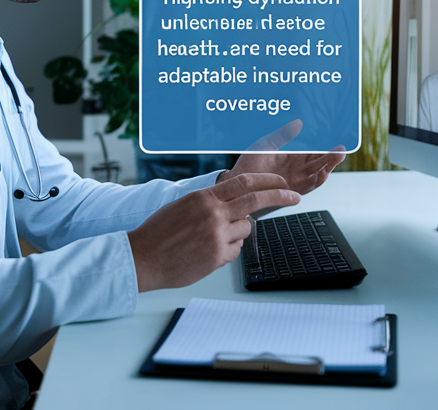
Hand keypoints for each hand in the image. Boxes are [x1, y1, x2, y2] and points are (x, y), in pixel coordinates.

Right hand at [128, 173, 299, 291]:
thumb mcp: (184, 206)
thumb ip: (210, 203)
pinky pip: (236, 250)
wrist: (142, 256)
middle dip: (281, 196)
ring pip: (246, 229)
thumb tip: (232, 203)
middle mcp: (213, 213)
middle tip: (294, 197)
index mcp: (204, 197)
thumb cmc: (159, 232)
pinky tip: (207, 252)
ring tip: (213, 239)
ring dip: (238, 232)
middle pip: (257, 200)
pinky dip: (228, 250)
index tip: (282, 183)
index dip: (267, 181)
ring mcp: (217, 235)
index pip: (244, 182)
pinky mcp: (216, 256)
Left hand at [219, 119, 344, 196]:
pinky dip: (317, 179)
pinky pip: (308, 186)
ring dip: (328, 166)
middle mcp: (296, 169)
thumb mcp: (266, 144)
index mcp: (291, 157)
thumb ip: (282, 135)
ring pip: (317, 173)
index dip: (324, 145)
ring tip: (338, 156)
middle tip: (342, 147)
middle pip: (318, 162)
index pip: (312, 150)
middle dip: (331, 155)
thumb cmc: (248, 164)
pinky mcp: (292, 191)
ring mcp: (295, 180)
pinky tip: (324, 172)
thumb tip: (298, 123)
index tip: (334, 137)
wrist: (237, 183)